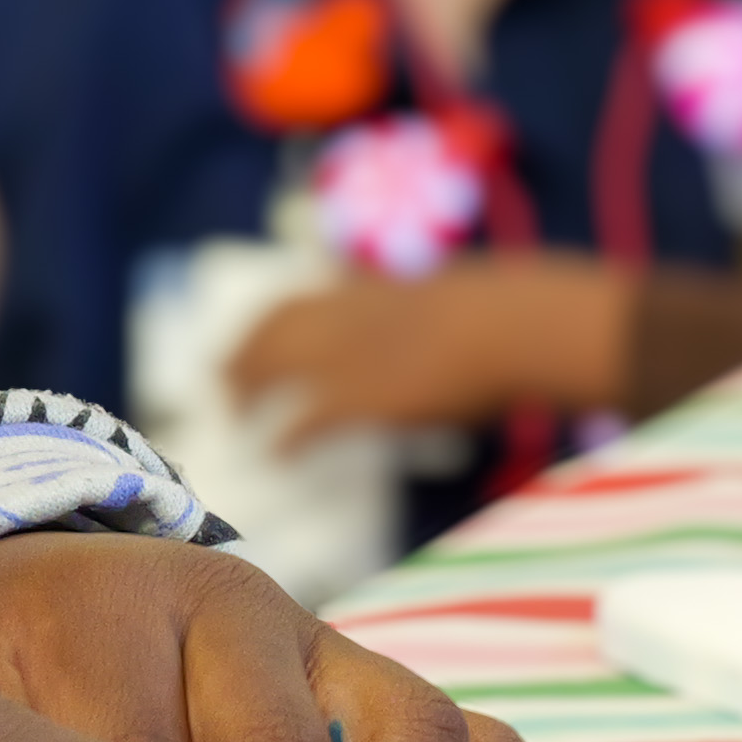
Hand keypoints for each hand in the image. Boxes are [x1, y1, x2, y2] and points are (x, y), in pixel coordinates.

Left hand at [224, 251, 630, 450]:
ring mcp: (350, 353)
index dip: (275, 319)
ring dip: (247, 386)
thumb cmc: (513, 312)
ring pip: (273, 363)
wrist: (519, 326)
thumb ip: (434, 304)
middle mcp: (350, 313)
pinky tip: (273, 454)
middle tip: (222, 375)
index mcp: (377, 287)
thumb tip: (446, 313)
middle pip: (275, 326)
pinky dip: (285, 437)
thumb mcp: (462, 292)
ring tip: (234, 410)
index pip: (307, 298)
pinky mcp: (360, 397)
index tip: (259, 332)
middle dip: (244, 350)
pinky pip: (303, 419)